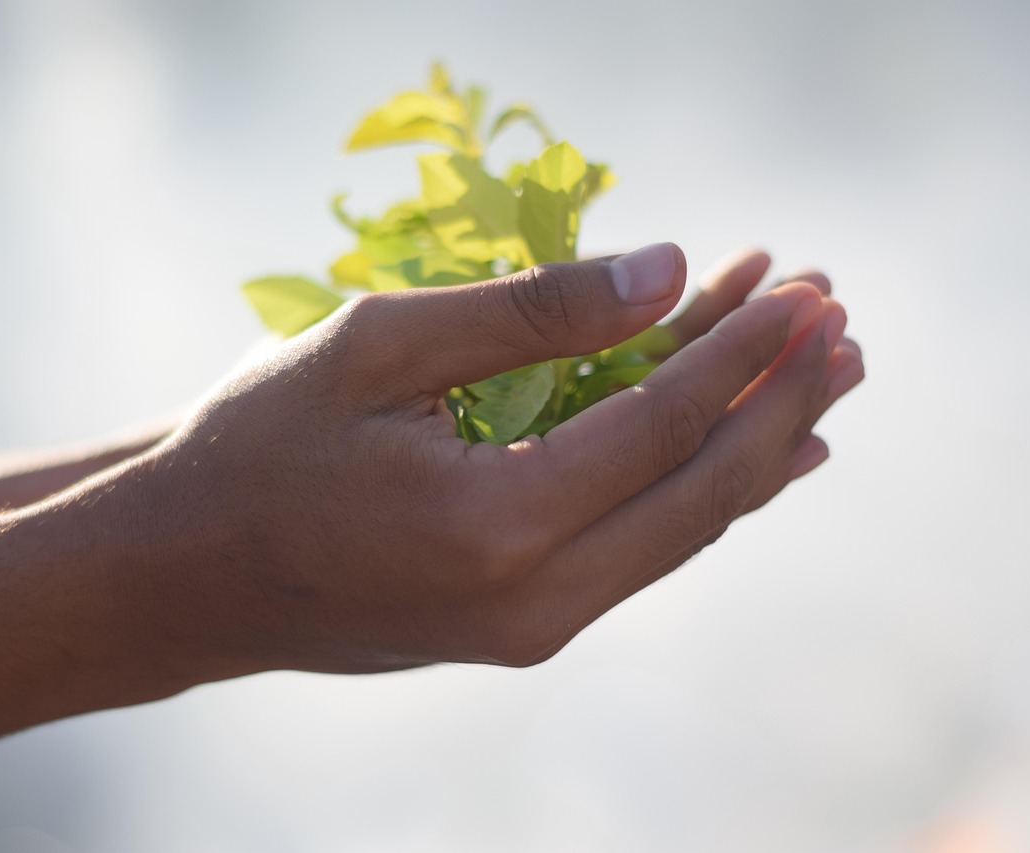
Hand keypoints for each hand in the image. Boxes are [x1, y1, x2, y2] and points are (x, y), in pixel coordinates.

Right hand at [109, 242, 861, 678]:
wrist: (188, 575)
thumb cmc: (260, 446)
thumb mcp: (378, 346)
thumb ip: (530, 313)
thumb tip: (665, 270)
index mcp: (495, 524)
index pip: (664, 425)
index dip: (744, 351)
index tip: (804, 289)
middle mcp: (535, 600)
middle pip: (703, 491)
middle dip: (779, 398)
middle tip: (841, 322)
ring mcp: (534, 630)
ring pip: (684, 529)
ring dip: (757, 445)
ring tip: (826, 377)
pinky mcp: (524, 630)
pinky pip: (643, 556)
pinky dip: (700, 492)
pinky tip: (758, 457)